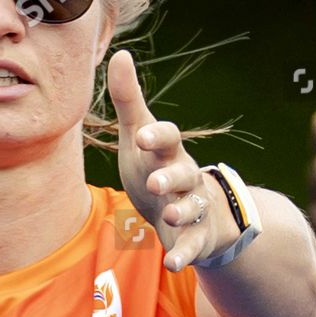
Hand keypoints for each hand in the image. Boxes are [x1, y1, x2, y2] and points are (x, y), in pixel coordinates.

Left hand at [107, 49, 237, 271]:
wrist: (186, 211)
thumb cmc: (157, 167)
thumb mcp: (139, 136)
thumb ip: (129, 100)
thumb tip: (120, 53)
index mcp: (168, 151)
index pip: (168, 137)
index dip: (157, 136)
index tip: (141, 136)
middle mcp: (185, 177)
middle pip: (183, 172)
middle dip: (170, 177)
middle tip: (154, 182)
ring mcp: (193, 207)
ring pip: (192, 206)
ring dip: (181, 210)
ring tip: (168, 214)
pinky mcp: (195, 236)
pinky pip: (193, 245)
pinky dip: (185, 254)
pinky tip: (173, 263)